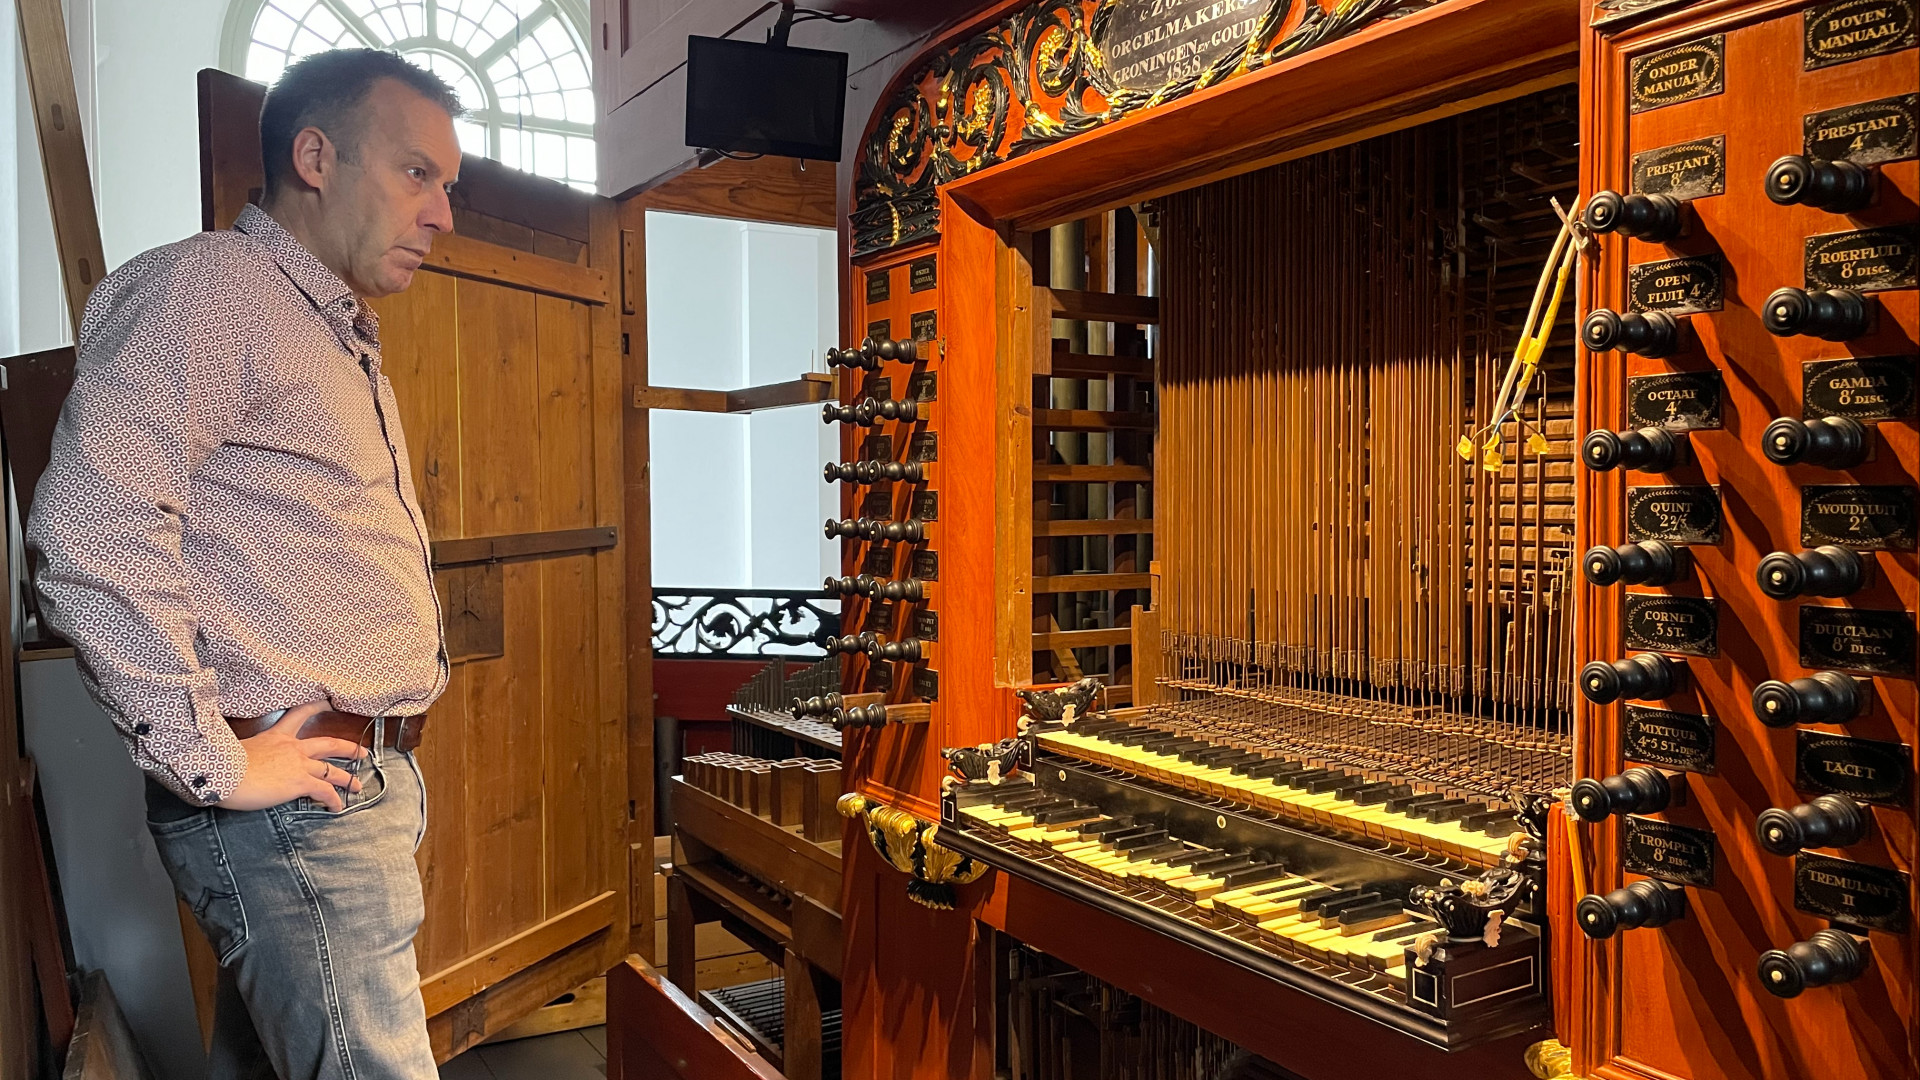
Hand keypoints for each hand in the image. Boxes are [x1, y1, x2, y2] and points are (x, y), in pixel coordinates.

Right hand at [217, 702, 367, 811]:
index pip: (299, 715)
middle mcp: (292, 748)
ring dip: (347, 779)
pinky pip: (325, 791)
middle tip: (361, 752)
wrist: (224, 773)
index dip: (316, 706)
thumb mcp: (239, 751)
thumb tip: (247, 765)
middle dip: (348, 748)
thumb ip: (252, 754)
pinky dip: (334, 800)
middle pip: (329, 743)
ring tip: (357, 786)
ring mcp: (299, 764)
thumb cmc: (223, 764)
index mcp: (276, 736)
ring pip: (331, 770)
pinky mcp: (301, 782)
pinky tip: (337, 806)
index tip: (327, 701)